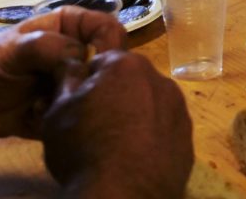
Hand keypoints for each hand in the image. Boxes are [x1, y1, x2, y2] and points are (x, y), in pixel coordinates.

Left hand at [0, 6, 126, 140]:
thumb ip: (45, 46)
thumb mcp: (13, 49)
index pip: (106, 25)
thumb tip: (79, 57)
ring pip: (100, 88)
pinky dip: (67, 116)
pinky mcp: (73, 106)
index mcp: (71, 26)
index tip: (100, 62)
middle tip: (69, 89)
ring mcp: (78, 79)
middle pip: (111, 59)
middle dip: (93, 76)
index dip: (110, 41)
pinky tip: (42, 116)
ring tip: (47, 103)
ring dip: (77, 98)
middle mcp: (80, 50)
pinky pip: (85, 112)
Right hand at [42, 51, 193, 198]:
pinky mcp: (188, 137)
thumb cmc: (84, 150)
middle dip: (116, 94)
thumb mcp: (58, 112)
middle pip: (131, 79)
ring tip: (119, 143)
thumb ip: (67, 78)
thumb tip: (72, 63)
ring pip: (151, 102)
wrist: (121, 198)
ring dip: (138, 113)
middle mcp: (158, 78)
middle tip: (98, 123)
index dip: (88, 81)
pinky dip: (154, 136)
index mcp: (126, 65)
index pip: (103, 60)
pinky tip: (138, 156)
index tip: (81, 101)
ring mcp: (178, 108)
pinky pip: (166, 128)